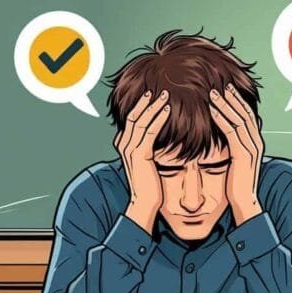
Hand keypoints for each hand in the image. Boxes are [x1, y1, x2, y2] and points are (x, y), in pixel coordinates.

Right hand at [115, 90, 170, 233]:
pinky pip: (149, 131)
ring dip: (153, 105)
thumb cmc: (150, 186)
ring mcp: (130, 149)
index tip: (155, 94)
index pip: (132, 119)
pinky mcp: (140, 155)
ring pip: (140, 120)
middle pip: (133, 115)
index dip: (142, 105)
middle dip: (147, 100)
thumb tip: (158, 139)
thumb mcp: (148, 163)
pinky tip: (167, 109)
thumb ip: (149, 149)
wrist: (145, 205)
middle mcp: (123, 144)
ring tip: (165, 94)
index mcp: (124, 144)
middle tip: (160, 88)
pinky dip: (158, 118)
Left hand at [208, 84, 264, 225]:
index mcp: (256, 143)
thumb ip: (232, 148)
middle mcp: (257, 143)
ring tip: (213, 93)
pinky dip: (222, 119)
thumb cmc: (236, 185)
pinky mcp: (243, 156)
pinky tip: (212, 110)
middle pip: (246, 114)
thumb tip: (222, 137)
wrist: (244, 204)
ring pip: (239, 120)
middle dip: (232, 98)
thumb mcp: (235, 162)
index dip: (237, 102)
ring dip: (225, 105)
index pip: (248, 117)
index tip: (225, 90)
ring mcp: (252, 149)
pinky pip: (232, 133)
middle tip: (220, 84)